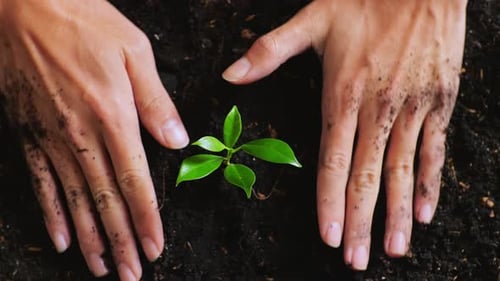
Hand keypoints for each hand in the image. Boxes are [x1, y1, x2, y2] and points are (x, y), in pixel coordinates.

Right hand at [0, 0, 188, 279]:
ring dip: (91, 239)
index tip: (154, 247)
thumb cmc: (83, 21)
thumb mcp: (134, 51)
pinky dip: (52, 214)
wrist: (22, 5)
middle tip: (131, 274)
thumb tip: (178, 141)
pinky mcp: (29, 134)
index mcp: (113, 117)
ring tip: (102, 269)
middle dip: (121, 242)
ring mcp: (52, 139)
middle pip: (106, 201)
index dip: (146, 219)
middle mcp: (82, 137)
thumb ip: (156, 101)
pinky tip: (61, 240)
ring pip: (75, 201)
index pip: (136, 182)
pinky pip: (41, 184)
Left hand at [222, 0, 466, 269]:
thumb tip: (229, 75)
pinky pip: (434, 149)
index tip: (330, 236)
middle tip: (358, 260)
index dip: (329, 201)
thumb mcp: (313, 19)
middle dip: (361, 222)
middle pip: (366, 175)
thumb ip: (270, 51)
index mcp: (343, 94)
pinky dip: (430, 182)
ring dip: (397, 213)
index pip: (332, 160)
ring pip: (402, 170)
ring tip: (394, 249)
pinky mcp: (439, 100)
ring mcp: (412, 107)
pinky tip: (426, 212)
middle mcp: (378, 108)